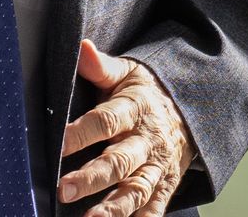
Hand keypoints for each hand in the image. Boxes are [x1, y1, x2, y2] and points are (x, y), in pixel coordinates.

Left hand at [59, 39, 195, 216]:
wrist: (189, 111)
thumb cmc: (145, 92)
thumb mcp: (127, 72)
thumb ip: (101, 66)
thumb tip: (81, 47)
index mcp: (136, 108)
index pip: (106, 121)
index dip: (82, 132)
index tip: (57, 144)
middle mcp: (147, 140)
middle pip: (120, 161)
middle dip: (93, 177)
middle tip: (64, 189)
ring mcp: (157, 166)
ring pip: (137, 190)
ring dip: (115, 208)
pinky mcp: (165, 186)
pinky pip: (154, 209)